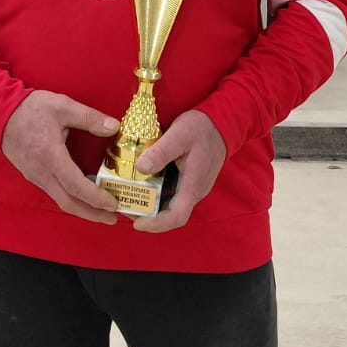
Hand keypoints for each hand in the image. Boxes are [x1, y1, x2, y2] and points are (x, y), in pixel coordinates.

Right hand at [1, 91, 119, 223]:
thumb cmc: (30, 109)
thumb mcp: (63, 106)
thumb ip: (89, 118)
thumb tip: (113, 127)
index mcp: (51, 156)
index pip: (76, 186)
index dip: (96, 198)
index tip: (113, 203)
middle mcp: (42, 172)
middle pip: (69, 203)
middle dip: (92, 214)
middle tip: (113, 218)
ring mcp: (36, 176)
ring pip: (61, 200)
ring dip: (82, 209)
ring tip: (102, 211)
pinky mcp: (33, 175)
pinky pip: (54, 193)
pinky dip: (71, 199)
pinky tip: (83, 195)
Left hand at [131, 110, 226, 234]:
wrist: (221, 121)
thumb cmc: (202, 128)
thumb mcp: (179, 135)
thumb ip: (160, 152)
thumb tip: (140, 168)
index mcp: (192, 186)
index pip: (176, 217)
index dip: (156, 225)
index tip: (136, 223)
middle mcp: (193, 192)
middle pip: (170, 214)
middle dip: (146, 215)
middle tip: (125, 206)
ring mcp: (192, 187)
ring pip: (169, 204)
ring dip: (150, 205)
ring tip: (129, 196)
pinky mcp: (189, 180)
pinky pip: (171, 193)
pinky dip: (156, 193)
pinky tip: (142, 183)